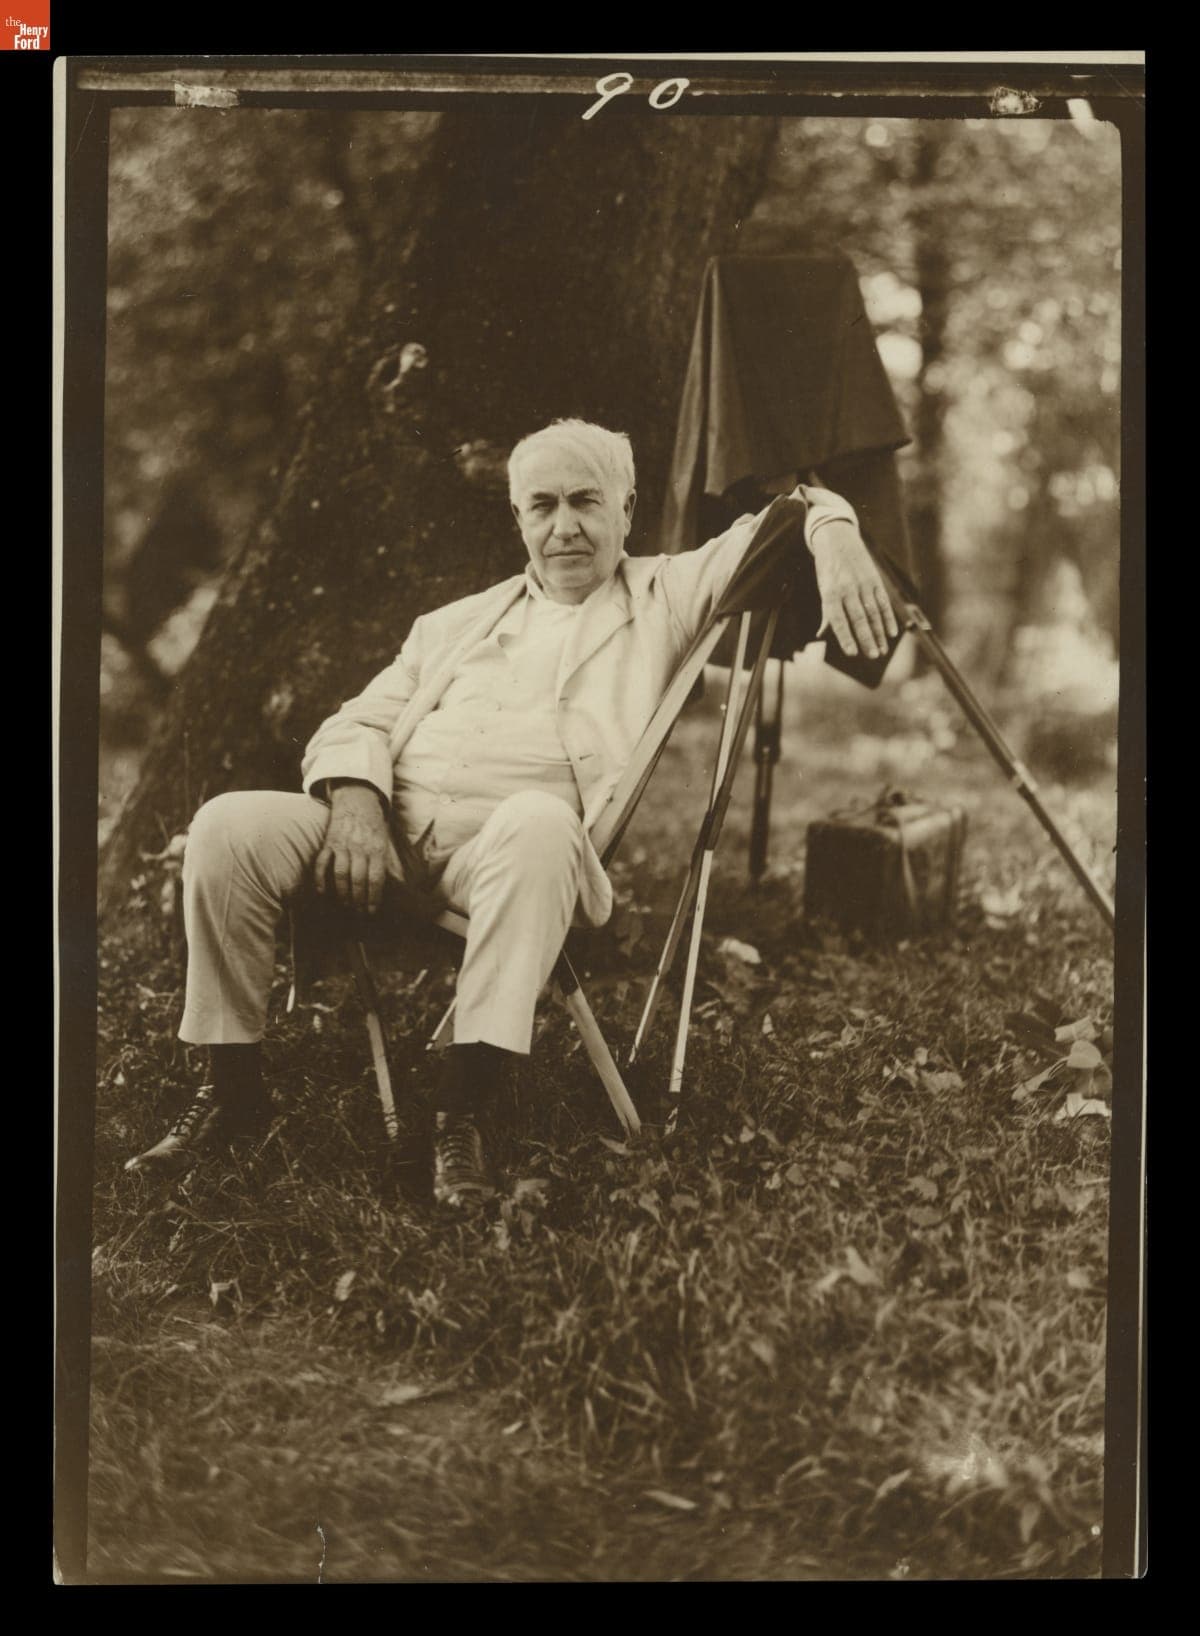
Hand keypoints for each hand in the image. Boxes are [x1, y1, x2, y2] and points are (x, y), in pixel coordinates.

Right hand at [314, 783, 388, 912]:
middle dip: (358, 900)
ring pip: (341, 874)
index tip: (372, 911)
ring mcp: (343, 845)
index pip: (376, 878)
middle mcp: (360, 848)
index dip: (374, 897)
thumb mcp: (386, 841)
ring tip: (345, 906)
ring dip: (342, 893)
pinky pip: (322, 863)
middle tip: (358, 913)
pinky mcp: (329, 843)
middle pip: (358, 879)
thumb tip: (396, 884)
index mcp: (377, 848)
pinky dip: (320, 879)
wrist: (357, 800)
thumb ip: (388, 861)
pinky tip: (323, 893)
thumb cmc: (374, 825)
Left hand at [811, 520, 899, 658]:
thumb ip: (826, 612)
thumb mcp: (822, 588)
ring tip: (882, 649)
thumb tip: (822, 634)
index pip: (839, 620)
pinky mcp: (875, 579)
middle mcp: (847, 589)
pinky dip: (888, 618)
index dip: (846, 637)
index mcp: (831, 593)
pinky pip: (883, 602)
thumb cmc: (828, 568)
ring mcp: (863, 583)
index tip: (852, 654)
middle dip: (866, 639)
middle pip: (859, 618)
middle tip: (873, 656)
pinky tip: (891, 632)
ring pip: (873, 612)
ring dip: (879, 633)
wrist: (837, 538)